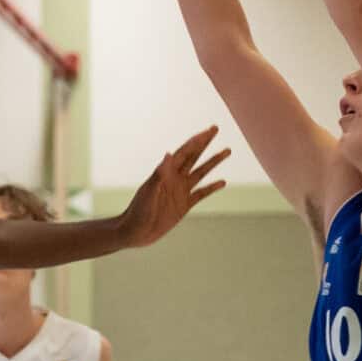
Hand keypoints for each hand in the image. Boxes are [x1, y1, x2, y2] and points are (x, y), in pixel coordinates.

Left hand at [119, 127, 229, 246]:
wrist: (135, 232)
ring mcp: (180, 192)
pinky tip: (222, 182)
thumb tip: (169, 153)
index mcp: (166, 173)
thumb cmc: (138, 210)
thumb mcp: (149, 192)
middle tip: (215, 128)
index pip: (184, 152)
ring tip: (227, 151)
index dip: (196, 141)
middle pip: (194, 156)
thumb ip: (159, 174)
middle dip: (204, 142)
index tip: (208, 131)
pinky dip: (212, 187)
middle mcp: (174, 179)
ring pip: (201, 172)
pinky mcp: (184, 206)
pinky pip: (201, 194)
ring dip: (213, 162)